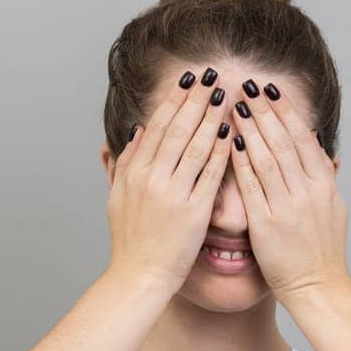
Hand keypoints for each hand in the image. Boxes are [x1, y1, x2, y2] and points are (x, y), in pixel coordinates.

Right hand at [106, 68, 232, 292]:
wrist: (139, 277)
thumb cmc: (131, 241)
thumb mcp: (119, 197)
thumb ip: (126, 162)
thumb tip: (137, 130)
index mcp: (134, 173)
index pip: (158, 127)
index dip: (174, 100)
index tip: (188, 80)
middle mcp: (152, 179)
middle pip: (177, 129)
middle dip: (196, 99)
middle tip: (211, 74)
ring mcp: (173, 195)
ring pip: (194, 146)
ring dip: (211, 117)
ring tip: (225, 94)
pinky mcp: (193, 212)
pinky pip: (209, 175)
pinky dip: (220, 152)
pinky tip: (232, 132)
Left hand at [228, 81, 350, 300]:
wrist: (319, 288)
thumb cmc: (323, 251)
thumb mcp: (334, 209)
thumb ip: (326, 177)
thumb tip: (321, 148)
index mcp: (324, 185)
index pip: (303, 139)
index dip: (286, 112)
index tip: (272, 91)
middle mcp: (308, 191)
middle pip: (284, 141)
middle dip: (266, 111)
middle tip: (249, 85)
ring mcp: (288, 207)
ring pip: (268, 158)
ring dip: (251, 128)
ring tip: (236, 104)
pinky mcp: (268, 224)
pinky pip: (252, 186)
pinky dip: (241, 162)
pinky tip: (229, 142)